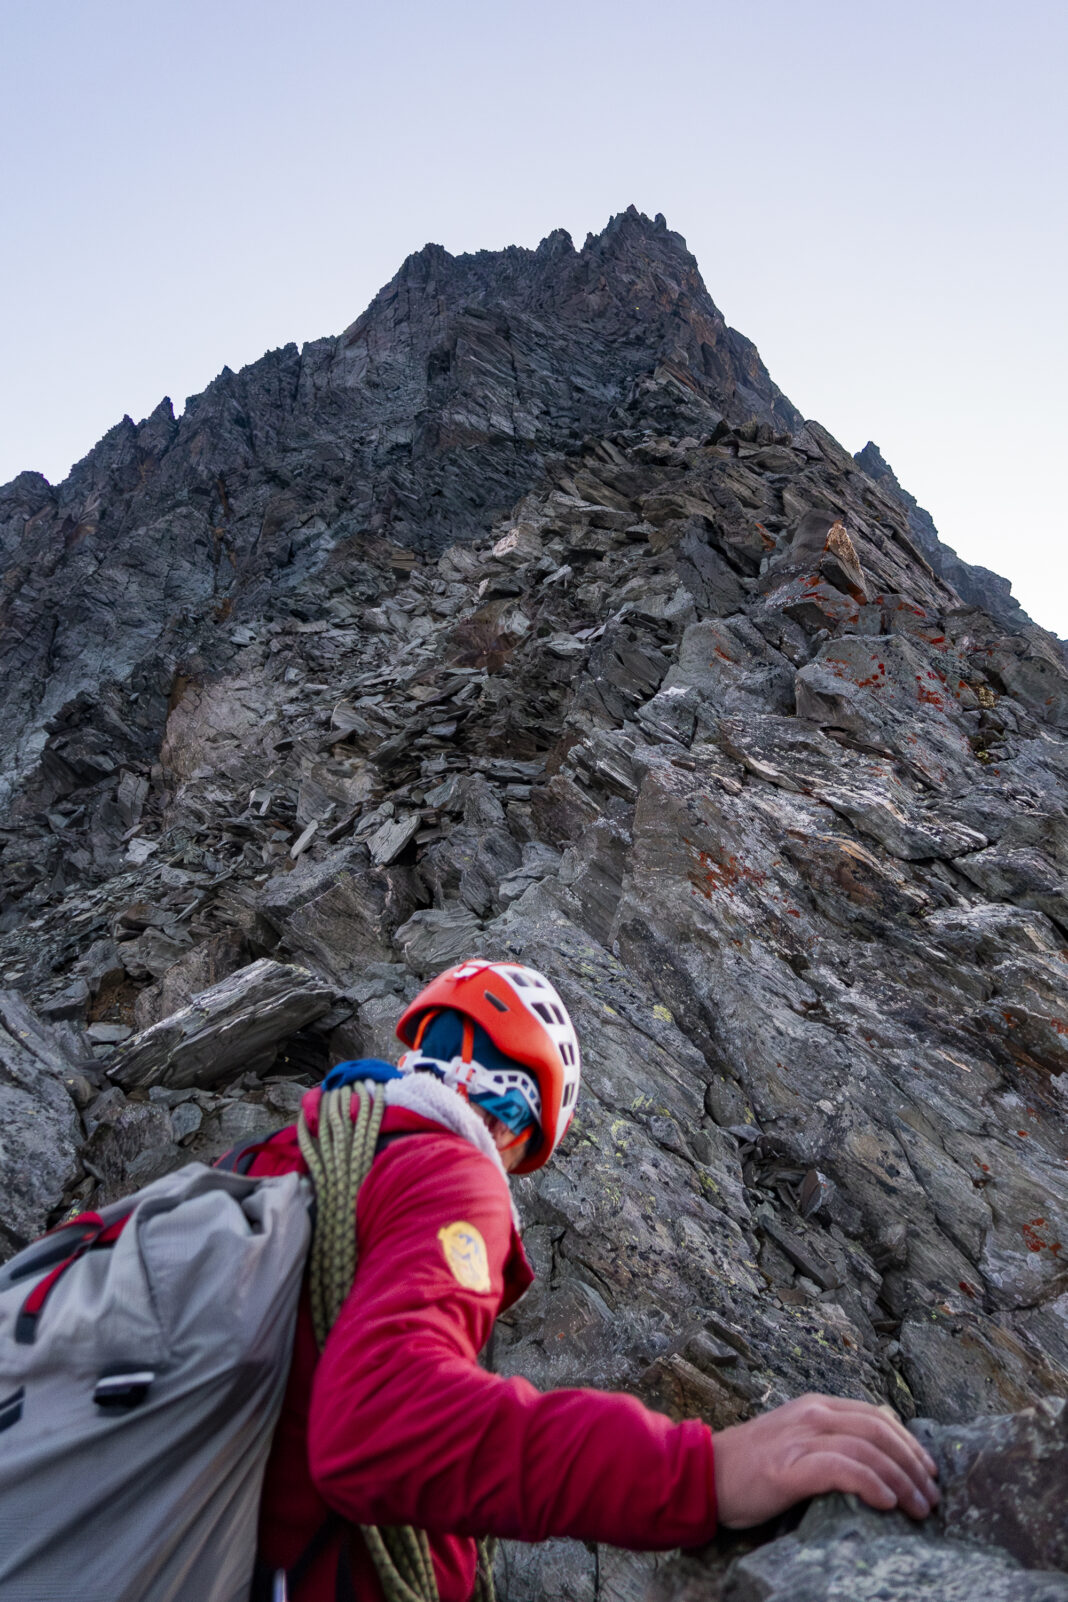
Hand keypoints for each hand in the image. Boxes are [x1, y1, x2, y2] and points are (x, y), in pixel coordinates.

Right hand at [713, 1394, 938, 1527]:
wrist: (702, 1474)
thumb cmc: (749, 1465)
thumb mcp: (793, 1439)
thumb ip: (827, 1439)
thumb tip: (873, 1456)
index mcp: (815, 1406)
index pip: (876, 1416)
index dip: (909, 1443)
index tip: (928, 1471)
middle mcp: (812, 1415)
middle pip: (879, 1430)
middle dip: (913, 1463)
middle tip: (932, 1495)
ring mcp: (800, 1438)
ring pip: (867, 1449)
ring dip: (901, 1479)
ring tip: (918, 1506)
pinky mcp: (789, 1467)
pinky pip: (841, 1469)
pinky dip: (870, 1483)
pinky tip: (887, 1502)